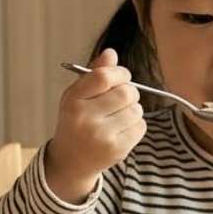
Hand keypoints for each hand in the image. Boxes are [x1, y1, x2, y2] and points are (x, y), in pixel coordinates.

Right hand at [43, 48, 145, 202]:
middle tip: (122, 98)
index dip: (120, 73)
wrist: (71, 160)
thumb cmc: (77, 121)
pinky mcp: (116, 150)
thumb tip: (111, 53)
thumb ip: (95, 73)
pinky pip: (140, 127)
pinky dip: (136, 125)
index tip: (122, 76)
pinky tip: (122, 130)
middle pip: (125, 92)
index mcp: (72, 100)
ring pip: (136, 110)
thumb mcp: (78, 95)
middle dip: (130, 92)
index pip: (104, 77)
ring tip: (119, 116)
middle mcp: (84, 118)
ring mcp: (101, 136)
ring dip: (133, 109)